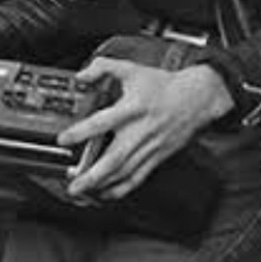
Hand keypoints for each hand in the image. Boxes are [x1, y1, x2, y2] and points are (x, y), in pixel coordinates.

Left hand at [58, 59, 232, 200]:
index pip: (102, 122)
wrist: (197, 98)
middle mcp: (139, 132)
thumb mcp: (132, 69)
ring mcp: (149, 148)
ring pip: (124, 172)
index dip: (81, 132)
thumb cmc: (163, 85)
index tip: (63, 139)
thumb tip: (81, 75)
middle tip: (73, 184)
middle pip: (114, 159)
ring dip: (102, 186)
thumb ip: (103, 67)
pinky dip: (121, 189)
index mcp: (131, 109)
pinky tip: (106, 194)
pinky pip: (138, 178)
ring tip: (83, 192)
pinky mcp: (157, 157)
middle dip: (92, 175)